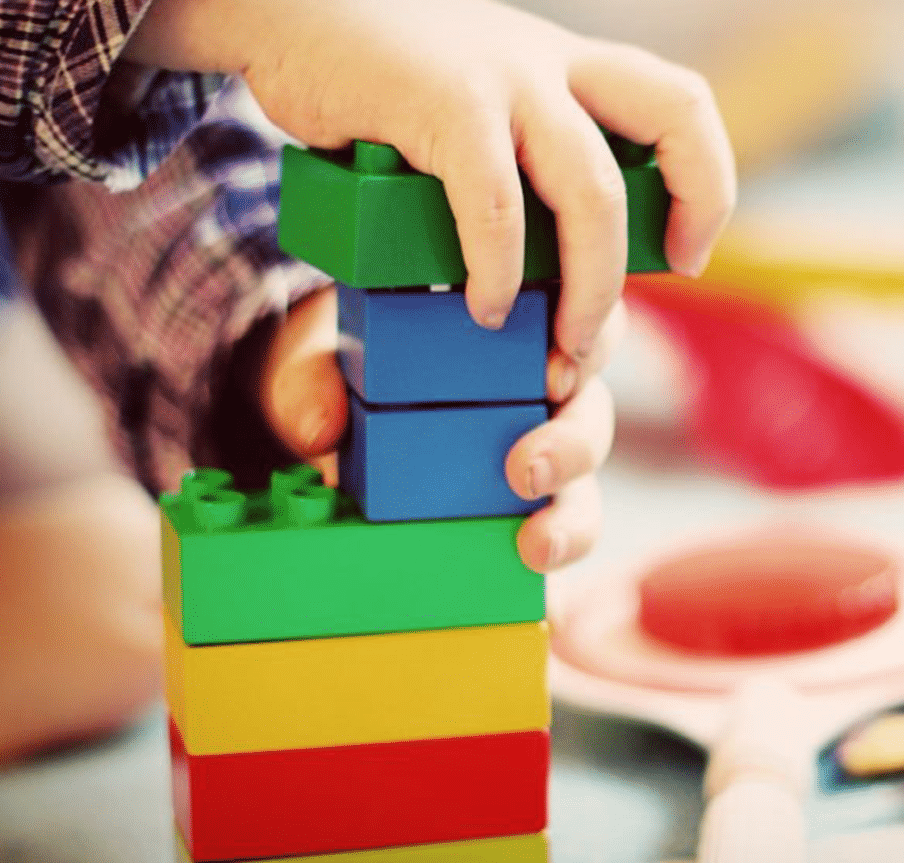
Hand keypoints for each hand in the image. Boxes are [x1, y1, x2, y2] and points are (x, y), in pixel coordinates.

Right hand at [125, 0, 734, 360]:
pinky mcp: (443, 102)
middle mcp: (554, 64)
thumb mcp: (479, 101)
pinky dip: (496, 270)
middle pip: (677, 119)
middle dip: (689, 216)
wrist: (289, 2)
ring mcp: (505, 78)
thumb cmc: (381, 77)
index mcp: (572, 67)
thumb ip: (521, 157)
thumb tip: (548, 267)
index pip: (683, 107)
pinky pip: (495, 204)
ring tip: (560, 346)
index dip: (707, 182)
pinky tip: (481, 306)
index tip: (687, 253)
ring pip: (592, 192)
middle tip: (645, 298)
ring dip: (590, 287)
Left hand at [258, 286, 619, 571]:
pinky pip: (560, 532)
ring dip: (572, 516)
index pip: (581, 325)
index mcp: (516, 330)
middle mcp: (544, 392)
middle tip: (527, 468)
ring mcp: (541, 454)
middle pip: (592, 410)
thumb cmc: (346, 369)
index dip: (587, 346)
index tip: (552, 374)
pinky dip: (557, 552)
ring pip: (585, 482)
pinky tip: (539, 579)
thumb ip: (311, 381)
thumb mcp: (321, 361)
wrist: (329, 421)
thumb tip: (318, 429)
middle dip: (574, 443)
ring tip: (536, 543)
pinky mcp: (528, 510)